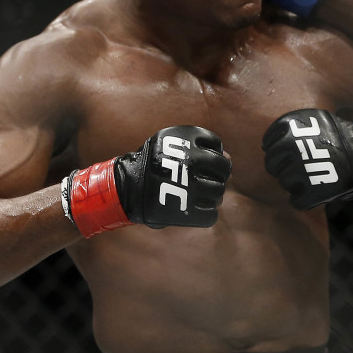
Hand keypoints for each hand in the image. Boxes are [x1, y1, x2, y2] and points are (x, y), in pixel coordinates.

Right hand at [62, 126, 230, 237]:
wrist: (123, 188)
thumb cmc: (151, 166)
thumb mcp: (170, 146)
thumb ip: (200, 149)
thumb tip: (228, 156)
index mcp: (188, 138)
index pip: (217, 146)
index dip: (211, 156)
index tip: (199, 164)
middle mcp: (193, 159)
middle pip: (224, 168)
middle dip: (217, 176)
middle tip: (203, 182)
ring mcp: (192, 185)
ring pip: (219, 192)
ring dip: (212, 196)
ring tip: (196, 197)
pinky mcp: (188, 209)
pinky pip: (211, 215)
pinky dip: (205, 215)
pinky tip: (193, 211)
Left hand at [262, 109, 352, 209]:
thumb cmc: (340, 138)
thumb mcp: (315, 123)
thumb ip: (291, 133)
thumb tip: (267, 146)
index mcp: (289, 129)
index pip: (268, 144)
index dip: (278, 150)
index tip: (289, 153)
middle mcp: (289, 149)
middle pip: (271, 165)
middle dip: (283, 167)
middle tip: (302, 167)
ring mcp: (298, 172)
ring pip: (283, 183)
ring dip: (295, 182)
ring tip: (314, 176)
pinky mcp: (308, 193)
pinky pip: (295, 201)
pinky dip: (305, 198)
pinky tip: (317, 189)